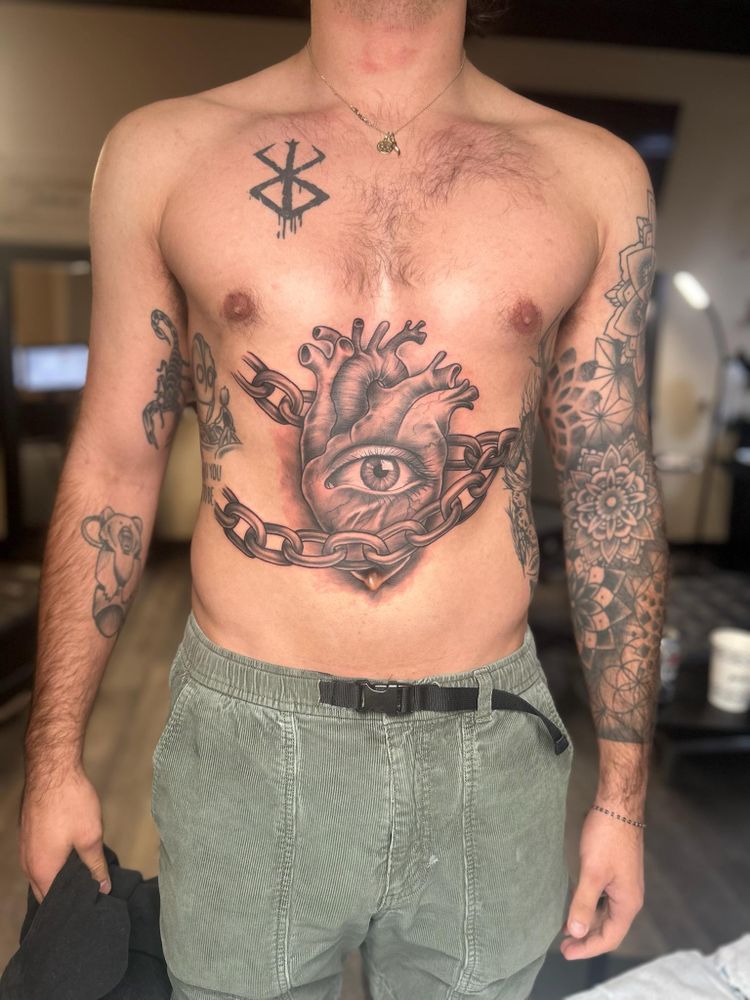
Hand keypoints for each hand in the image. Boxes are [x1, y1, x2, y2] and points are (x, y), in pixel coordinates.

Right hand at [18, 763, 110, 903]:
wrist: (52, 770)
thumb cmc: (71, 803)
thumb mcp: (90, 837)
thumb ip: (96, 867)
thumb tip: (103, 888)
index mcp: (42, 871)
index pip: (53, 904)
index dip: (71, 909)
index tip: (89, 909)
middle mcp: (28, 865)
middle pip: (45, 892)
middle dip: (65, 896)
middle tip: (89, 895)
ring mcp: (26, 849)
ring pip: (41, 875)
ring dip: (59, 879)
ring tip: (83, 879)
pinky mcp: (29, 836)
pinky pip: (39, 860)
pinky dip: (53, 865)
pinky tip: (71, 858)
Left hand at [560, 805, 643, 959]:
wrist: (618, 807)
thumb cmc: (607, 838)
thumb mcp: (592, 872)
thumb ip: (584, 903)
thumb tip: (576, 931)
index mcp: (628, 903)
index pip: (609, 938)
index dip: (587, 948)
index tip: (566, 952)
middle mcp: (629, 898)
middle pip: (610, 929)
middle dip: (587, 939)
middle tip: (563, 945)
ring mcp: (624, 885)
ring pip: (607, 914)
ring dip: (588, 924)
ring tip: (566, 930)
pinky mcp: (617, 873)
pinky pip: (604, 900)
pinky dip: (590, 908)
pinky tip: (576, 905)